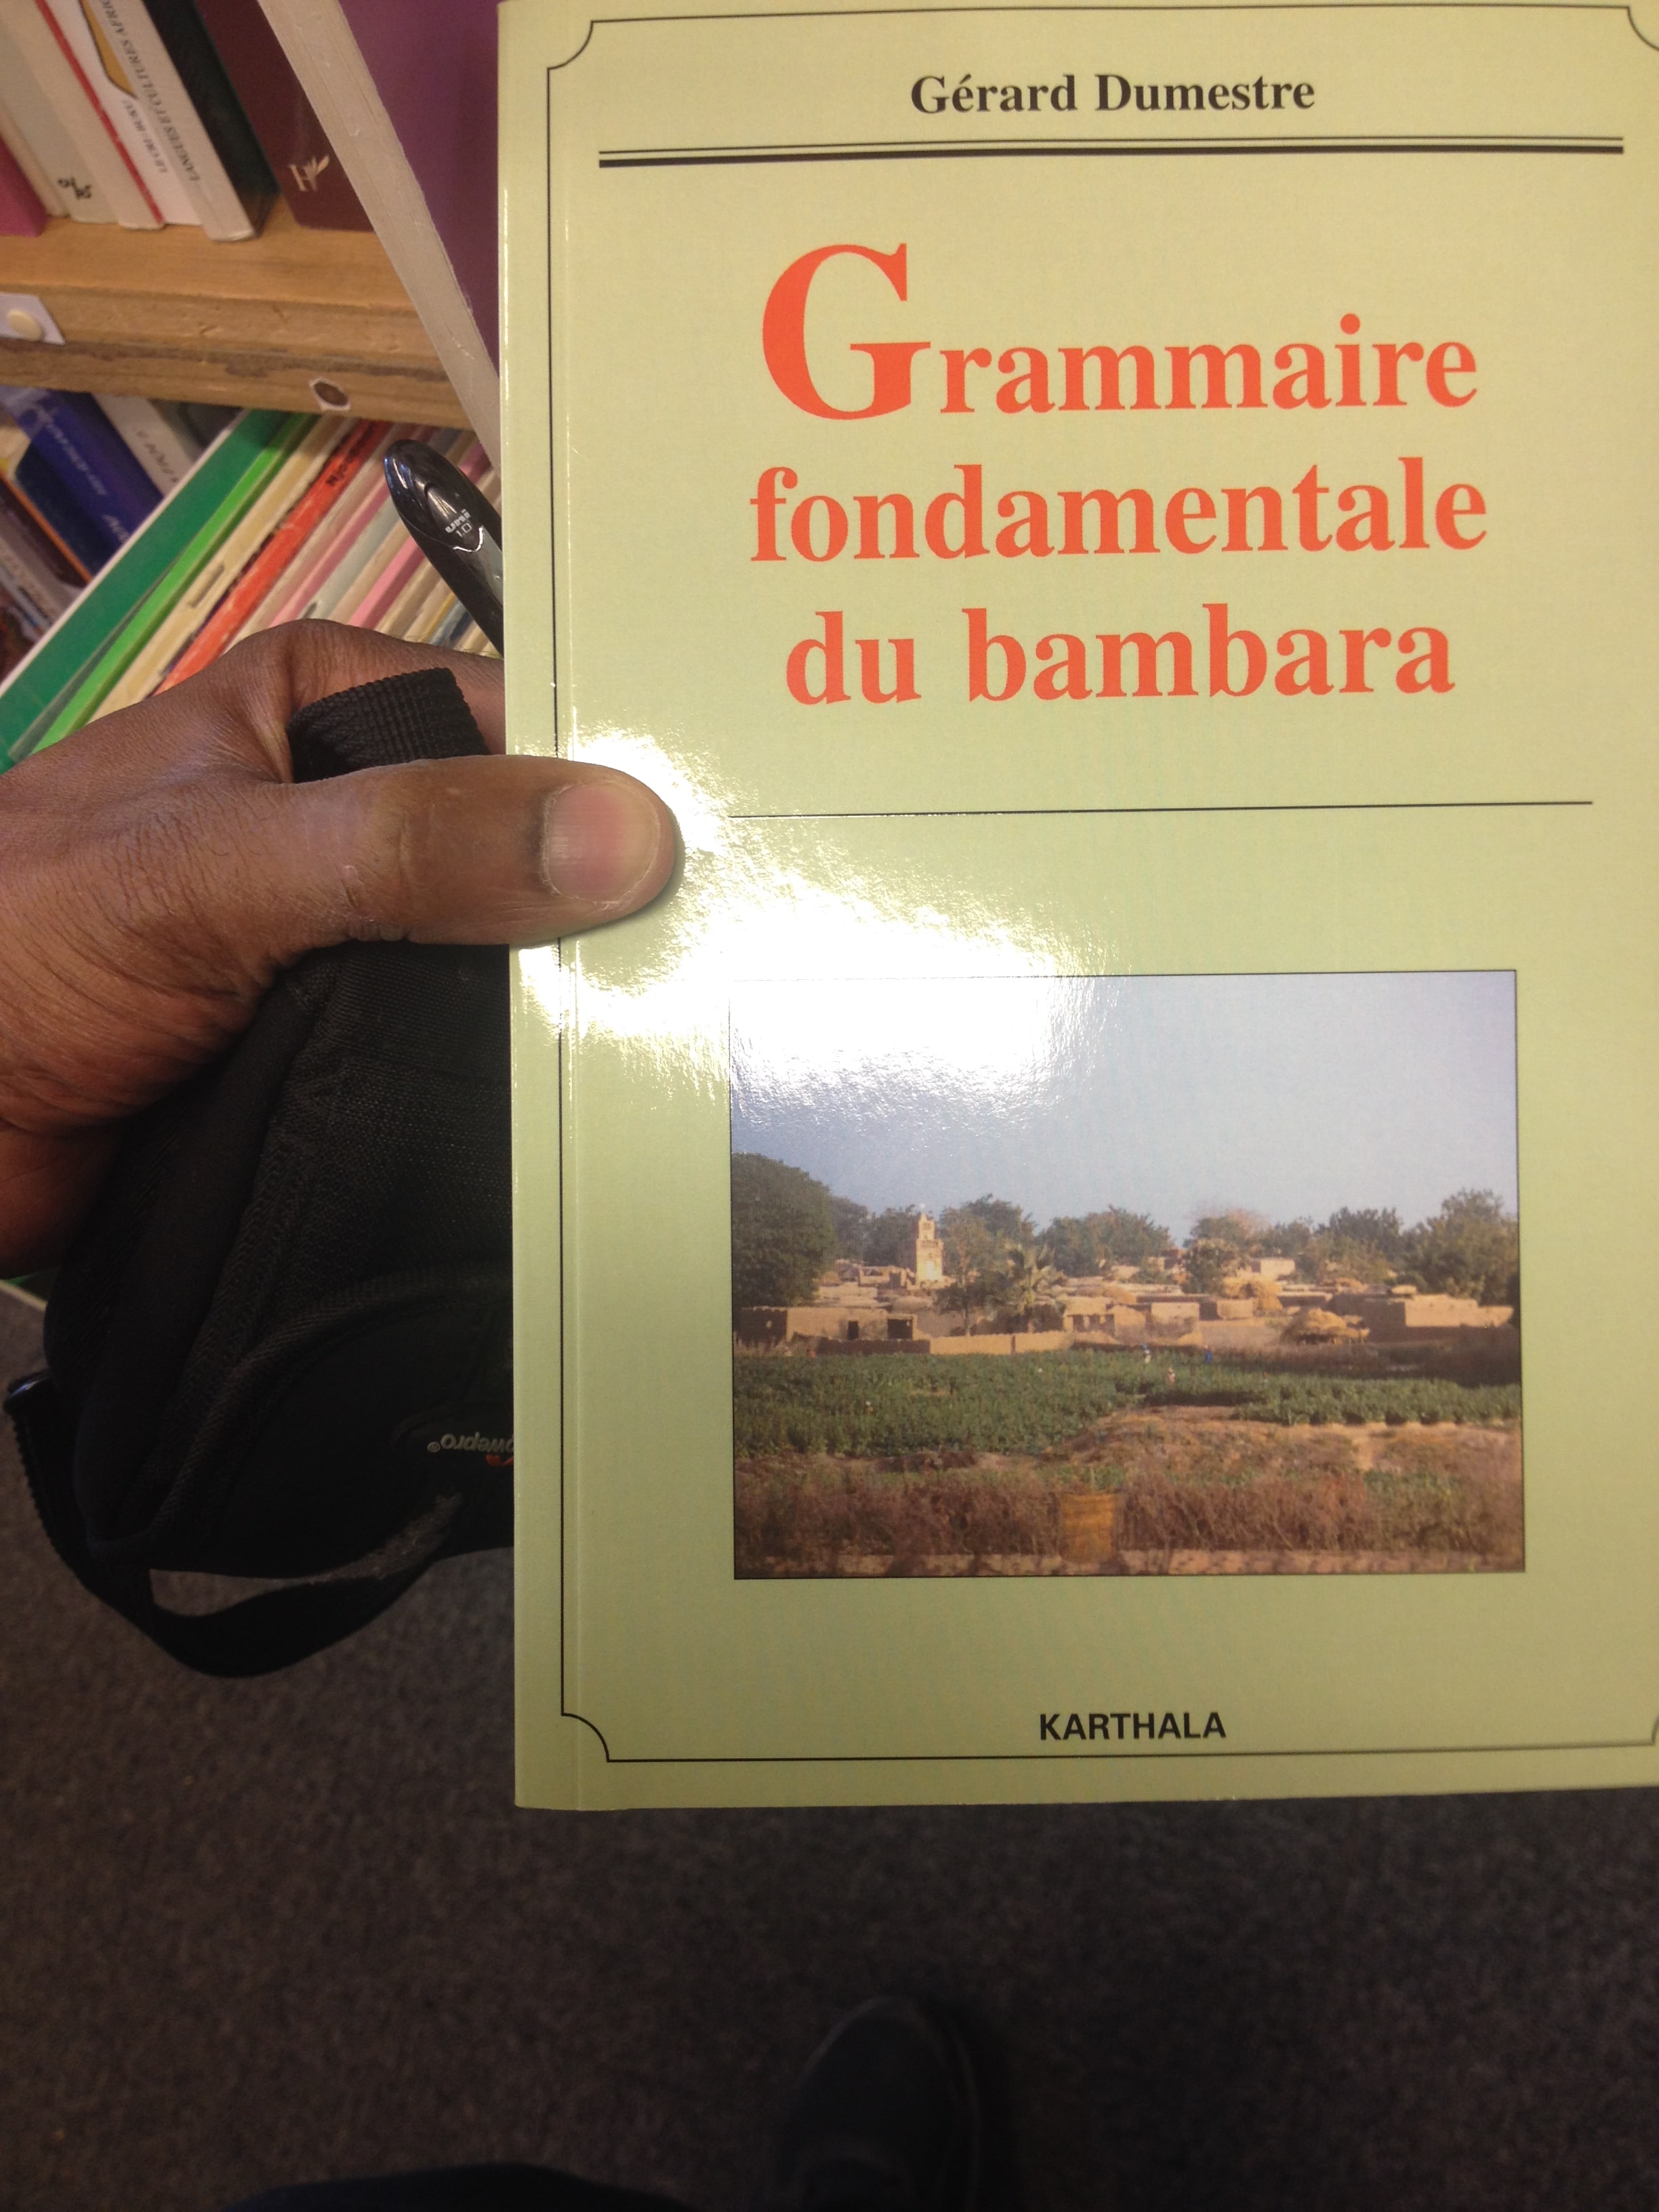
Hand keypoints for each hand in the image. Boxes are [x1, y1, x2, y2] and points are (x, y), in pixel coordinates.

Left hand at [0, 622, 675, 1271]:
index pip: (514, 717)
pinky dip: (521, 1098)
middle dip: (612, 914)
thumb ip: (414, 844)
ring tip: (710, 1057)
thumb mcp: (223, 866)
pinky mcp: (347, 1057)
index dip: (620, 774)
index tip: (742, 846)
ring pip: (503, 967)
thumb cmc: (25, 947)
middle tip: (752, 972)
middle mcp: (350, 811)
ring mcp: (354, 942)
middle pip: (525, 849)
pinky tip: (611, 1127)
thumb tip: (630, 837)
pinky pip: (465, 1066)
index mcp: (320, 707)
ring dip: (578, 1017)